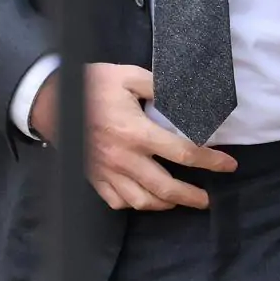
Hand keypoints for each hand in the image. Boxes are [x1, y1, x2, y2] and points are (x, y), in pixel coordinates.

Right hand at [29, 63, 236, 210]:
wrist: (51, 101)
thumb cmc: (92, 86)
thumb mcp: (129, 76)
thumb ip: (160, 86)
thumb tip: (187, 96)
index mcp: (137, 132)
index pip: (184, 153)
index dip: (210, 161)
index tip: (228, 165)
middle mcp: (125, 158)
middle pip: (166, 188)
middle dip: (191, 197)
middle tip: (206, 199)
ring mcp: (107, 172)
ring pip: (142, 201)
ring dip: (166, 204)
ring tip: (179, 201)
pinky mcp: (94, 178)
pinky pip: (117, 201)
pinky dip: (134, 203)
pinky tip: (145, 198)